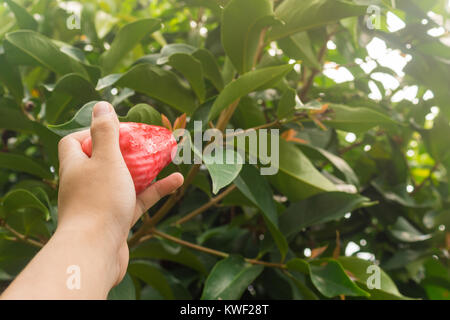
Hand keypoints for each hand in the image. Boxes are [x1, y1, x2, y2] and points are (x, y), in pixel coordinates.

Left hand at [57, 101, 183, 284]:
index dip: (91, 131)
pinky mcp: (117, 220)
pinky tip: (176, 181)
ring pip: (125, 180)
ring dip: (146, 169)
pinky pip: (138, 199)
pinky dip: (156, 190)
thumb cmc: (99, 201)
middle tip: (146, 142)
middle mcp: (85, 183)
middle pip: (104, 160)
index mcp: (76, 166)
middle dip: (127, 150)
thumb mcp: (106, 158)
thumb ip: (105, 131)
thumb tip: (101, 105)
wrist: (95, 252)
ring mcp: (101, 203)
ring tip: (167, 156)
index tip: (114, 129)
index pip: (74, 141)